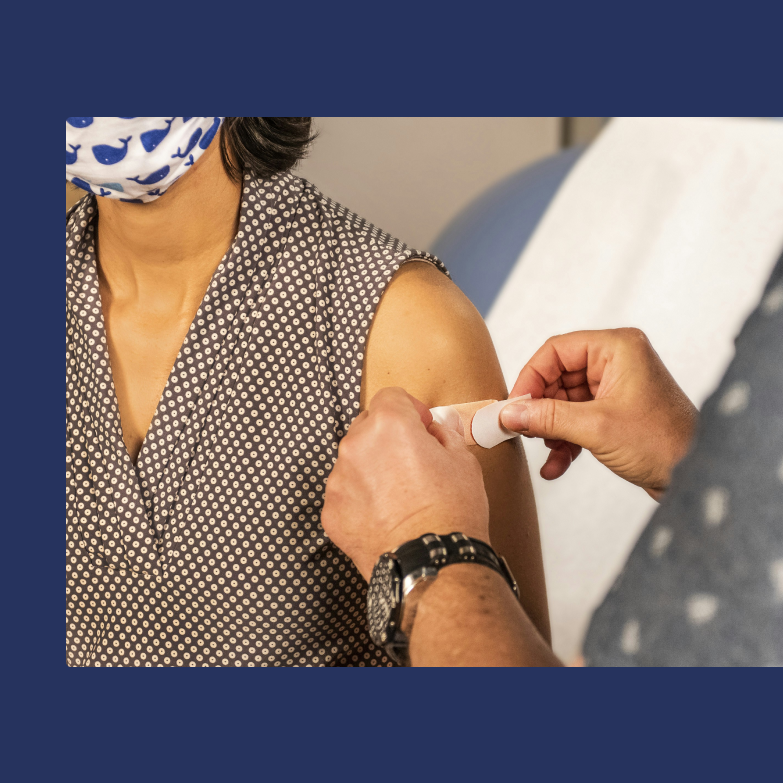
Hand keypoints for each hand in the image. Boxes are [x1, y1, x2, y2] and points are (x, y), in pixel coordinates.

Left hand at [321, 387, 489, 580]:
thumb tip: (437, 429)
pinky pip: (345, 493)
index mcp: (388, 425)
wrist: (432, 564)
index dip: (410, 409)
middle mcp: (355, 446)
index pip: (390, 396)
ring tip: (400, 495)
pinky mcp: (331, 511)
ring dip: (372, 468)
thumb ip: (444, 435)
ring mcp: (338, 481)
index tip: (422, 425)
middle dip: (388, 437)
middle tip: (414, 460)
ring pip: (354, 461)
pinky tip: (386, 515)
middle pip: (367, 426)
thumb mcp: (463, 462)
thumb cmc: (451, 514)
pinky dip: (361, 499)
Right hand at [499, 328, 697, 498]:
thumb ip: (547, 417)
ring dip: (551, 429)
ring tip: (545, 450)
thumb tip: (510, 412)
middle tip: (523, 429)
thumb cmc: (664, 444)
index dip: (531, 376)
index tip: (514, 404)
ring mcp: (616, 388)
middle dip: (541, 408)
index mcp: (617, 348)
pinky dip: (565, 441)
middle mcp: (617, 362)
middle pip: (558, 377)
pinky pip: (578, 420)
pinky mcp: (616, 414)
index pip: (557, 351)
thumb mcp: (595, 428)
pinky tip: (556, 466)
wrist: (699, 478)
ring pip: (565, 402)